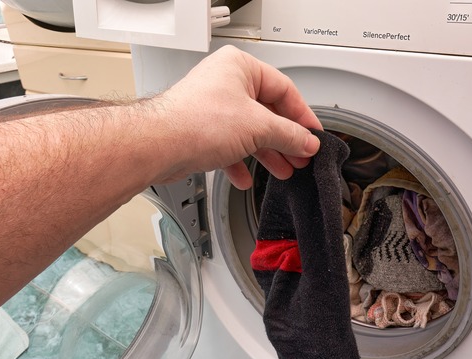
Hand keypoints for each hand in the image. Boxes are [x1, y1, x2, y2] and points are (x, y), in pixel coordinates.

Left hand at [156, 45, 321, 188]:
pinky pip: (228, 145)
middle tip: (300, 155)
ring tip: (282, 169)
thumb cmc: (196, 122)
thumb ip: (289, 135)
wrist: (158, 145)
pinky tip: (245, 177)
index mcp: (240, 67)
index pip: (284, 89)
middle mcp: (224, 83)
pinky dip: (239, 161)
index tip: (313, 136)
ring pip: (249, 131)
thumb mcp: (258, 127)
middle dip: (285, 139)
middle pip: (267, 112)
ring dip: (267, 153)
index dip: (302, 116)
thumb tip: (307, 141)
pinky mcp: (201, 130)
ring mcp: (211, 107)